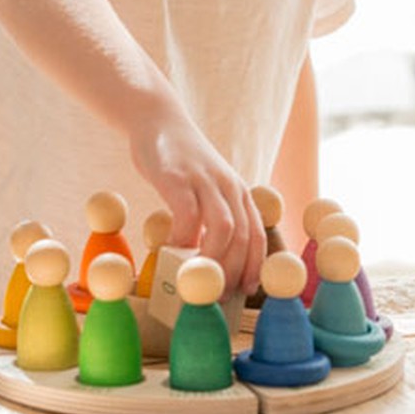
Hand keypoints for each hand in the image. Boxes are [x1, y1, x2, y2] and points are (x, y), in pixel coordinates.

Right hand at [128, 108, 265, 297]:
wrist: (158, 120)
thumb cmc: (179, 162)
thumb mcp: (206, 187)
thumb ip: (212, 215)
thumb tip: (209, 257)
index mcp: (238, 191)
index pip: (256, 234)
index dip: (254, 266)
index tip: (245, 289)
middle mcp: (228, 186)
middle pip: (243, 236)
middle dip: (233, 271)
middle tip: (215, 294)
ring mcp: (204, 180)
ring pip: (224, 229)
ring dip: (213, 260)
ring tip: (196, 280)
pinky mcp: (178, 178)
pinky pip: (187, 216)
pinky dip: (181, 240)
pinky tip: (168, 250)